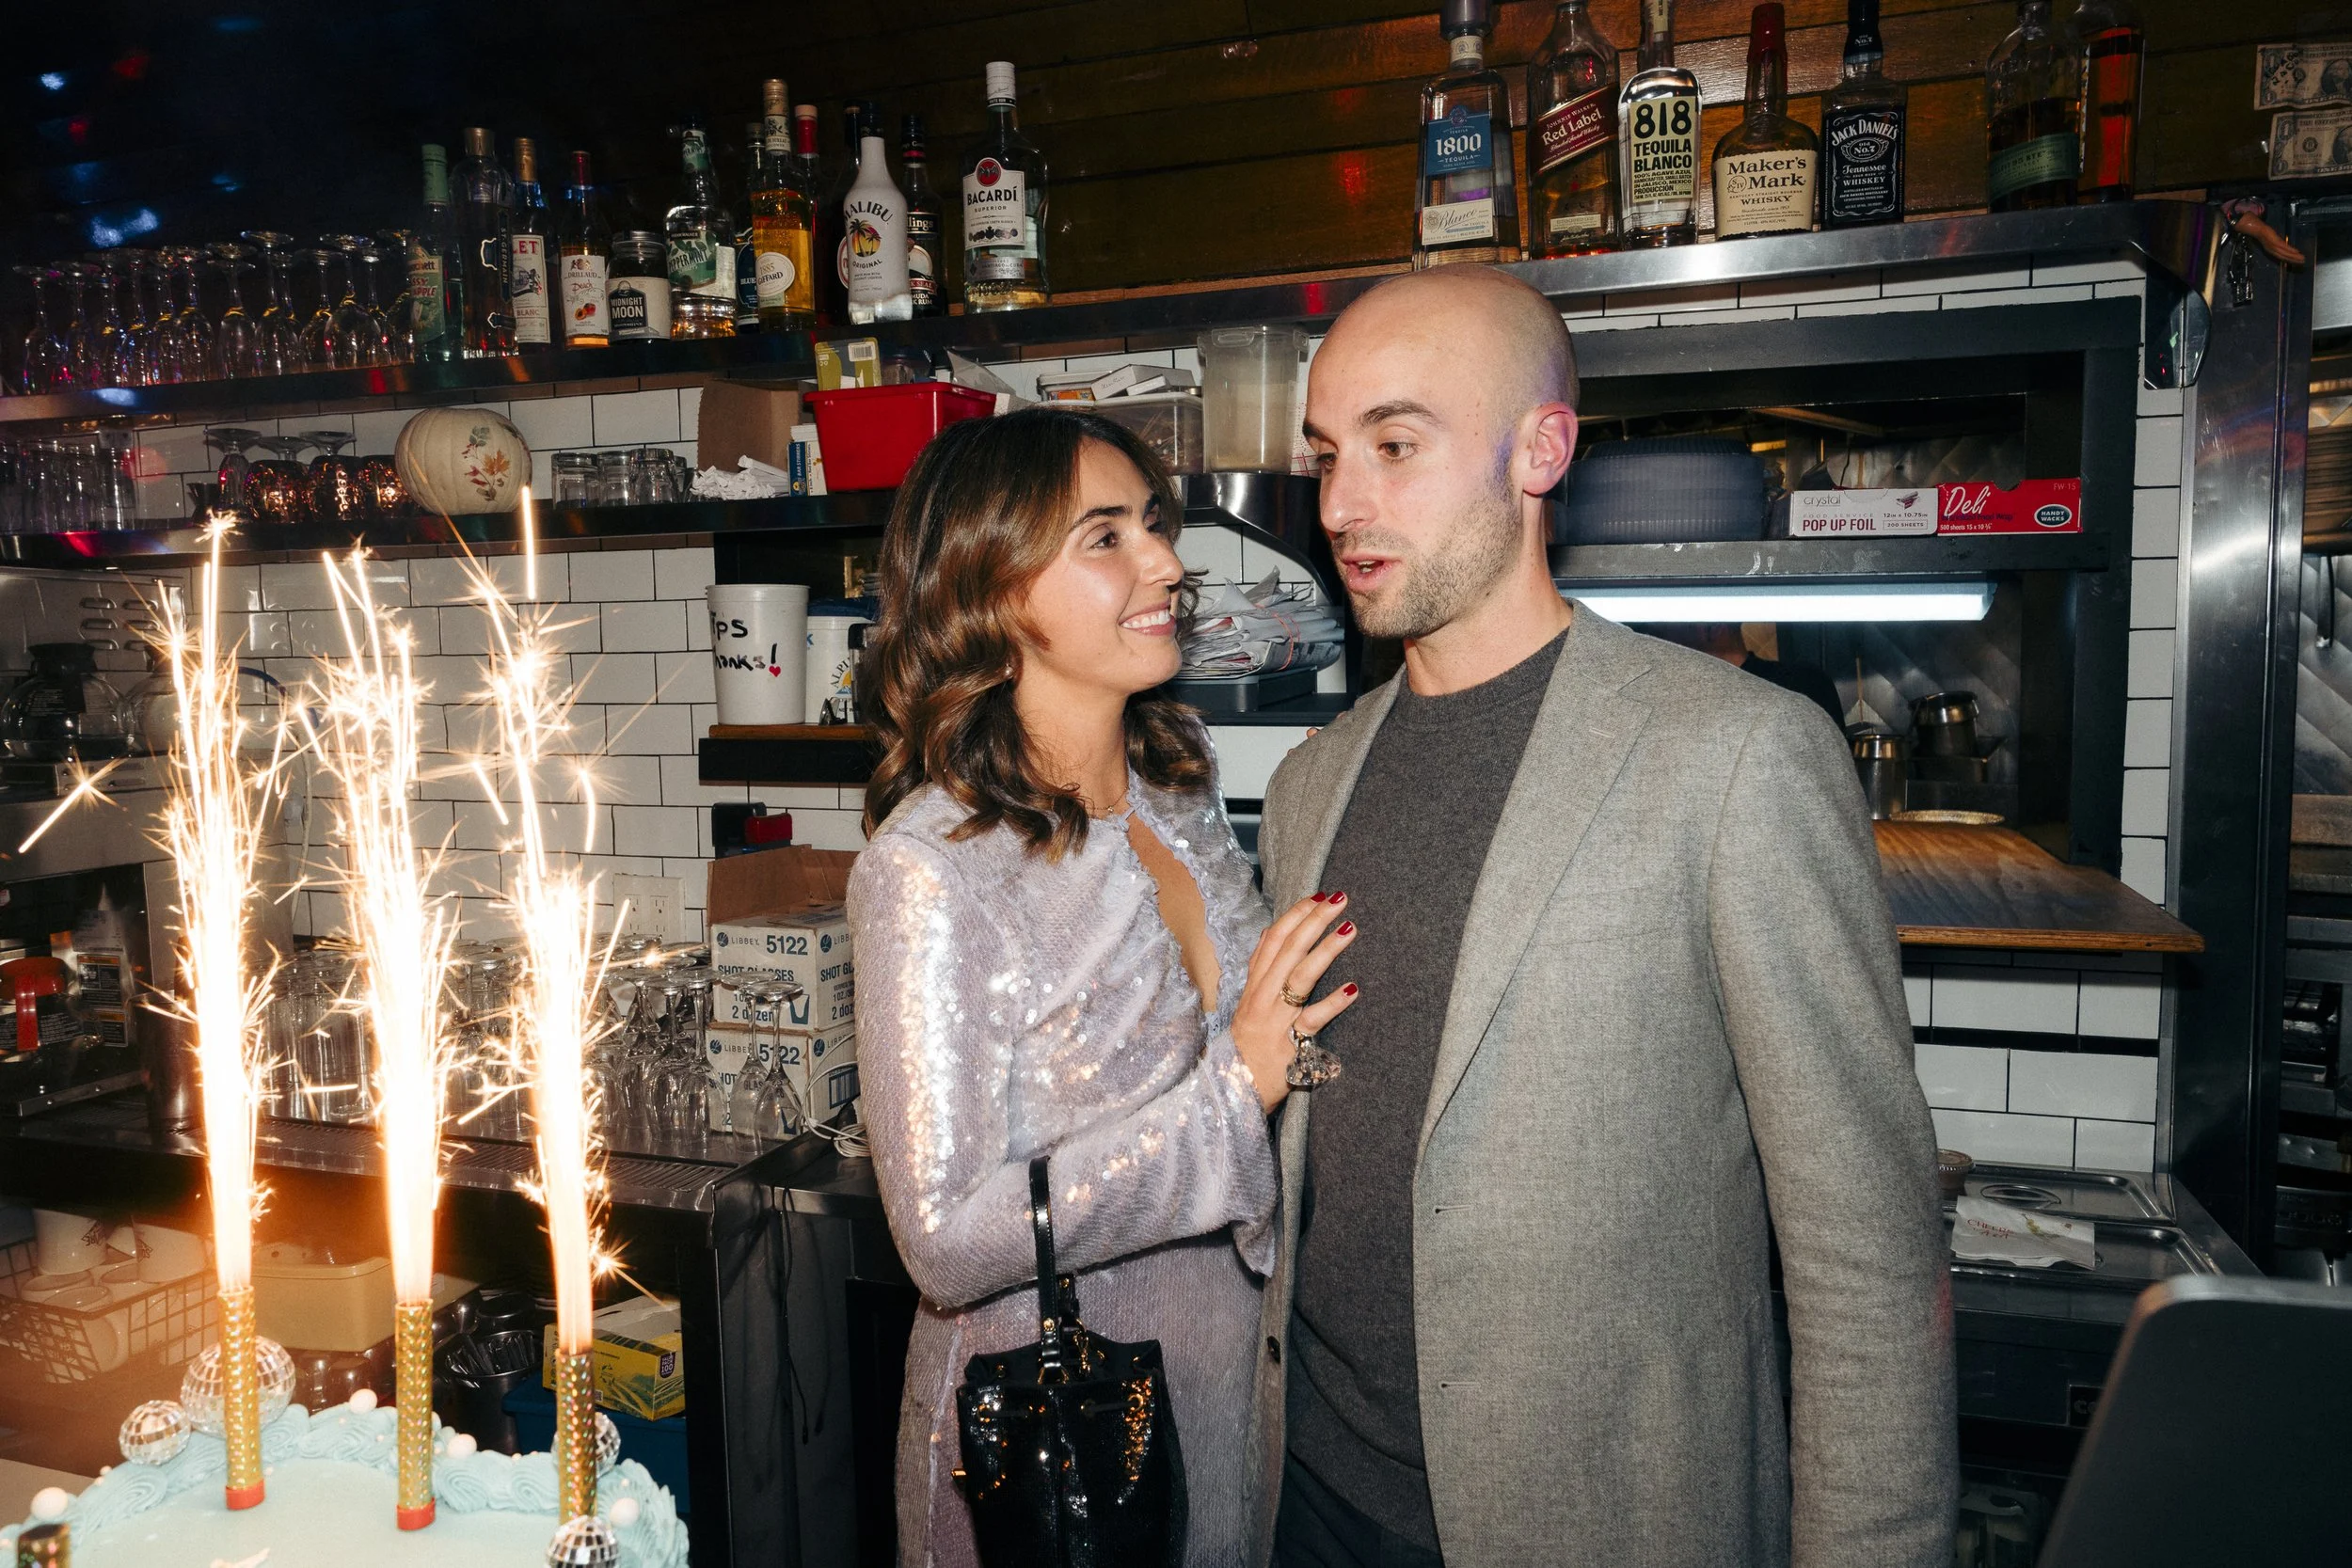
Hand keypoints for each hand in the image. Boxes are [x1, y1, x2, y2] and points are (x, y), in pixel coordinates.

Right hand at [1233, 892, 1359, 1113]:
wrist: (1233, 1089)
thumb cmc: (1247, 1045)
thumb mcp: (1248, 1003)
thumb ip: (1261, 970)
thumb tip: (1271, 932)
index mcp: (1254, 985)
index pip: (1273, 940)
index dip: (1294, 915)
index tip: (1317, 896)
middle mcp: (1262, 997)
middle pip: (1288, 950)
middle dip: (1314, 921)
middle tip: (1339, 899)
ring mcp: (1275, 1019)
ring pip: (1300, 977)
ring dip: (1326, 950)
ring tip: (1350, 929)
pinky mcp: (1288, 1043)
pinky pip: (1312, 1019)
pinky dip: (1333, 1003)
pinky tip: (1353, 988)